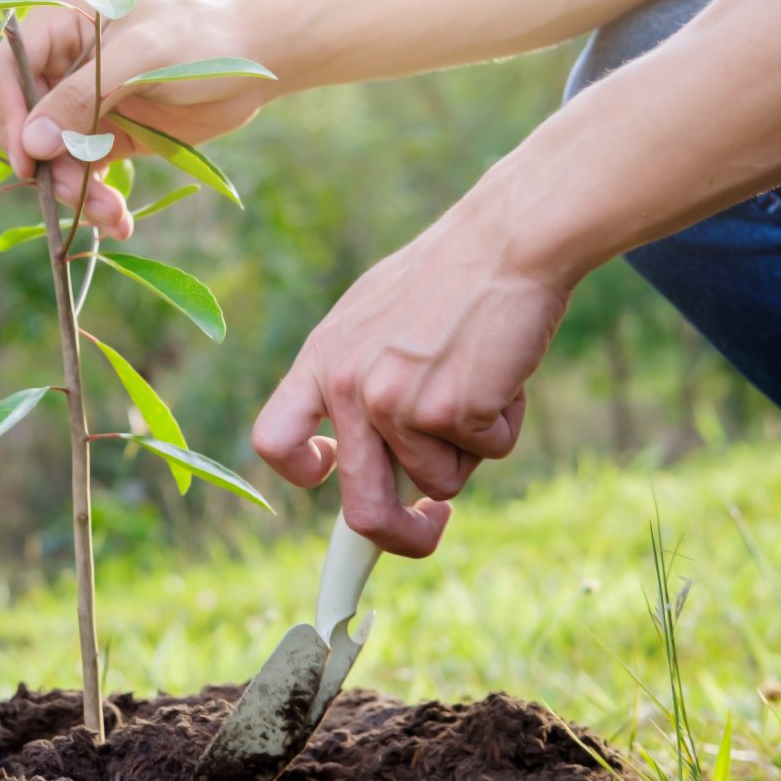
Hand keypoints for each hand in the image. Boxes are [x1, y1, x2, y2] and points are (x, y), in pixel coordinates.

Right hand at [0, 0, 278, 238]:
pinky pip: (81, 173)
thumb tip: (32, 143)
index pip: (6, 69)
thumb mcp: (142, 58)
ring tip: (112, 215)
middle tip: (74, 194)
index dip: (10, 114)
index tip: (28, 159)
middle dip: (46, 164)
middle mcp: (61, 63)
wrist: (254, 63)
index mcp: (59, 23)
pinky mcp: (103, 135)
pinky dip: (95, 200)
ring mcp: (80, 103)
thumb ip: (84, 96)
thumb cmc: (200, 41)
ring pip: (51, 157)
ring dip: (74, 191)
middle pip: (22, 122)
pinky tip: (119, 221)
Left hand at [250, 208, 568, 556]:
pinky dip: (505, 425)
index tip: (332, 476)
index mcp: (321, 361)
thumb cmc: (448, 278)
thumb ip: (357, 378)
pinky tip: (504, 372)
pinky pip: (490, 453)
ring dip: (471, 446)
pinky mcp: (454, 411)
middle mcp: (350, 388)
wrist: (506, 243)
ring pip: (442, 479)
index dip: (301, 473)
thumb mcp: (372, 319)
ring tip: (481, 378)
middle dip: (400, 537)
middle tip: (430, 528)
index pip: (274, 441)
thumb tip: (361, 453)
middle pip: (361, 508)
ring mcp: (399, 404)